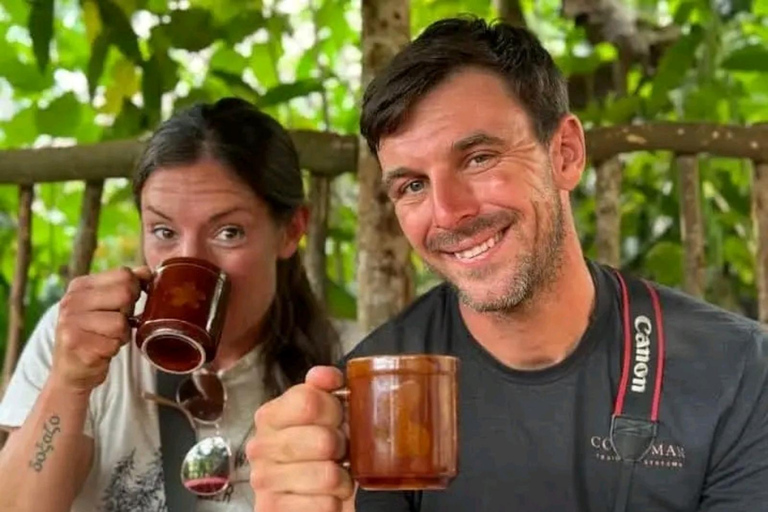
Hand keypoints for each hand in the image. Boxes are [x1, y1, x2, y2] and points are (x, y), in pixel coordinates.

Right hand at [50, 266, 150, 393]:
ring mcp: (71, 323)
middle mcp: (71, 301)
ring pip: (121, 322)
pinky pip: (114, 343)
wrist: (71, 371)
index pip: (124, 274)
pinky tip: (102, 350)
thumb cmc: (95, 334)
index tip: (127, 304)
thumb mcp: (106, 305)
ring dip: (122, 334)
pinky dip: (115, 348)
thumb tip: (147, 271)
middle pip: (125, 294)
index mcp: (80, 286)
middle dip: (129, 312)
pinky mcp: (76, 345)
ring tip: (108, 338)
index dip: (135, 289)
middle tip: (117, 323)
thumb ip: (126, 285)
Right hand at [248, 366, 354, 511]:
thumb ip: (322, 389)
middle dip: (342, 447)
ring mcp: (264, 481)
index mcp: (270, 415)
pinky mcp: (273, 511)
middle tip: (339, 452)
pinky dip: (334, 504)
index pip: (309, 400)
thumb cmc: (317, 454)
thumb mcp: (322, 416)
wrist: (307, 497)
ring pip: (327, 475)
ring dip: (342, 480)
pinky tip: (325, 498)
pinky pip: (324, 506)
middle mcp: (260, 447)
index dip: (334, 409)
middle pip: (322, 440)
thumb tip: (325, 376)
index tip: (337, 417)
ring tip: (335, 476)